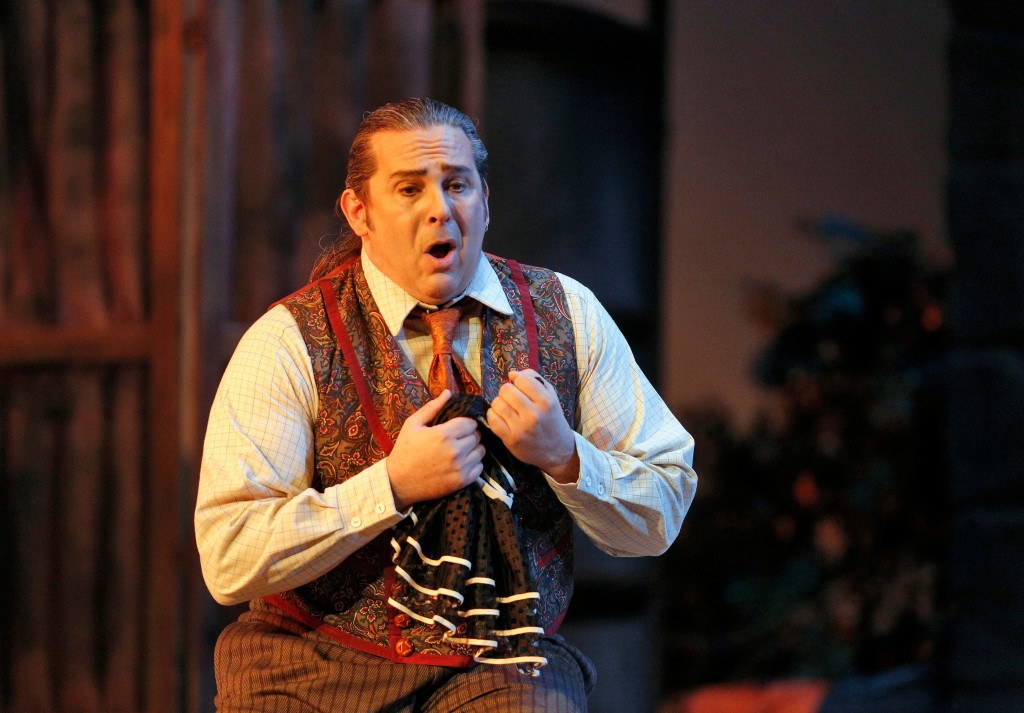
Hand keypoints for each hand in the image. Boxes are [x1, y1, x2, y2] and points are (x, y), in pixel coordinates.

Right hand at [386, 390, 484, 509]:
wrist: (398, 482)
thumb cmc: (405, 450)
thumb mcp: (413, 424)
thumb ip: (432, 407)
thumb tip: (448, 392)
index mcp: (443, 434)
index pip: (471, 423)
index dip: (466, 423)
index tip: (459, 426)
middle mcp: (455, 450)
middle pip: (477, 436)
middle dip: (470, 435)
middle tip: (459, 438)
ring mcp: (459, 468)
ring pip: (480, 451)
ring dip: (474, 449)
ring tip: (462, 450)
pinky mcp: (461, 481)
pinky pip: (479, 468)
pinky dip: (474, 464)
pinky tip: (462, 463)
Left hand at [486, 370, 579, 482]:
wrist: (557, 450)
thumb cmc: (552, 420)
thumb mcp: (551, 397)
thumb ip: (534, 380)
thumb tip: (512, 373)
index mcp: (546, 402)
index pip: (521, 379)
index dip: (517, 380)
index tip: (520, 387)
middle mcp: (534, 415)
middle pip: (506, 390)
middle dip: (507, 391)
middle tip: (512, 398)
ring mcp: (521, 428)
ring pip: (497, 403)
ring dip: (499, 403)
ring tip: (507, 408)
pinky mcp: (510, 439)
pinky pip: (492, 419)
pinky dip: (493, 415)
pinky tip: (500, 416)